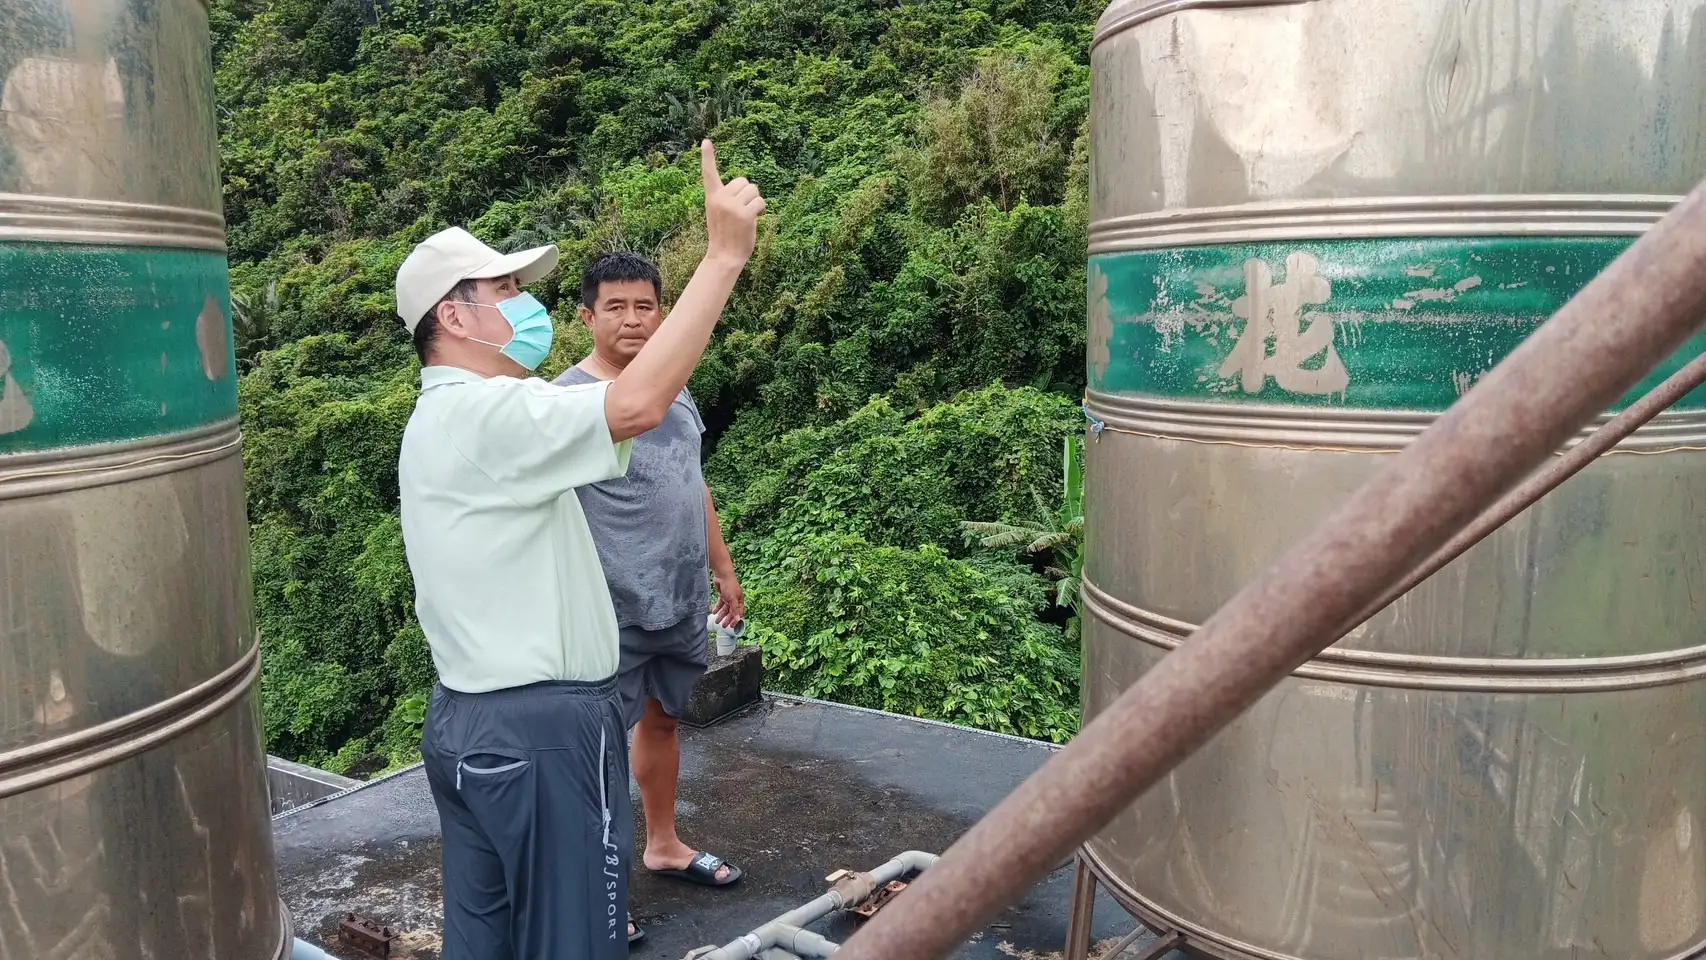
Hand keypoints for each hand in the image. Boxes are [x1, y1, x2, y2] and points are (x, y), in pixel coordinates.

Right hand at [701, 139, 764, 266]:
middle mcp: (721, 199)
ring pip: (754, 190)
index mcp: (712, 197)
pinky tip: (754, 220)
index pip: (709, 173)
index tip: (706, 141)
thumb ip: (727, 198)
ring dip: (755, 202)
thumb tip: (748, 186)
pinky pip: (760, 202)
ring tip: (747, 217)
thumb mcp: (719, 212)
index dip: (708, 157)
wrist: (724, 256)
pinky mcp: (745, 215)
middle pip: (744, 181)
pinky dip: (761, 210)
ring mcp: (732, 206)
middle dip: (748, 193)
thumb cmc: (725, 234)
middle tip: (742, 211)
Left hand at [712, 568, 744, 627]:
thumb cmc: (730, 586)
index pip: (739, 613)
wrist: (723, 575)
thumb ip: (735, 609)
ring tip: (716, 621)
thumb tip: (738, 619)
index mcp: (740, 601)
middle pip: (731, 612)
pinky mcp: (722, 595)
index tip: (731, 626)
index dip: (736, 620)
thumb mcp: (733, 599)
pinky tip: (713, 612)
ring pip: (725, 609)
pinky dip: (717, 608)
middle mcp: (735, 600)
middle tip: (723, 626)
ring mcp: (728, 598)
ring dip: (721, 615)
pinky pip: (720, 604)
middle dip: (727, 619)